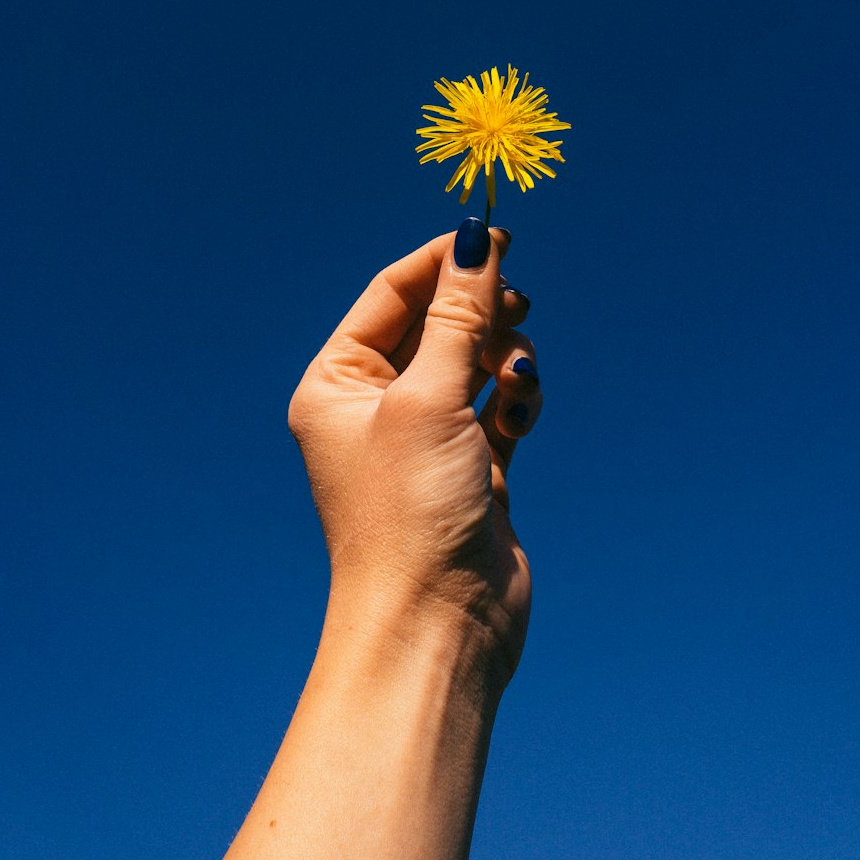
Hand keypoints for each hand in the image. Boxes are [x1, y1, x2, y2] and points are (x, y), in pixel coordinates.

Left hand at [288, 220, 539, 685]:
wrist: (439, 625)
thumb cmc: (411, 511)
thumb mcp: (432, 398)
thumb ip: (460, 315)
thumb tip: (476, 238)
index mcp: (338, 383)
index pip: (392, 293)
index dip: (443, 259)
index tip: (498, 234)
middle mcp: (375, 406)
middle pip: (438, 322)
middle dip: (481, 309)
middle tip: (517, 304)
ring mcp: (426, 438)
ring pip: (476, 361)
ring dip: (505, 357)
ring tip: (518, 381)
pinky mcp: (472, 468)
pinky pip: (500, 406)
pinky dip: (517, 400)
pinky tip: (522, 415)